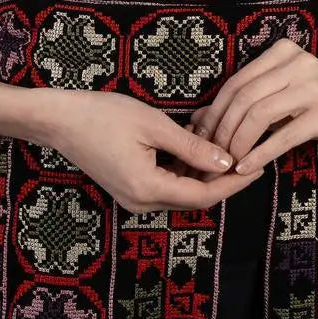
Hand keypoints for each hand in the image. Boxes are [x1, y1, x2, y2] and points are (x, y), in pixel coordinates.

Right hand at [45, 89, 265, 213]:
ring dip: (202, 170)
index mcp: (149, 189)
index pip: (204, 195)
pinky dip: (184, 167)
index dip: (234, 183)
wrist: (59, 120)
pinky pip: (166, 184)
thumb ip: (192, 147)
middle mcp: (142, 203)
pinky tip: (193, 141)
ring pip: (182, 190)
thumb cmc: (103, 116)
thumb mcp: (153, 125)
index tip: (258, 166)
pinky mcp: (129, 188)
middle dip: (222, 176)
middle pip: (195, 197)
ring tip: (220, 139)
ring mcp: (134, 198)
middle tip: (246, 151)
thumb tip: (226, 162)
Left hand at [181, 38, 317, 179]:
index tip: (201, 137)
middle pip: (244, 96)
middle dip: (221, 129)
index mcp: (283, 53)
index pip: (237, 82)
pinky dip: (261, 153)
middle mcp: (296, 63)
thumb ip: (251, 99)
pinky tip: (247, 168)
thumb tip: (199, 120)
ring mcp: (312, 87)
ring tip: (227, 163)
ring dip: (238, 143)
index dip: (214, 111)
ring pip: (259, 114)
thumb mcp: (286, 92)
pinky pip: (284, 135)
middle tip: (211, 155)